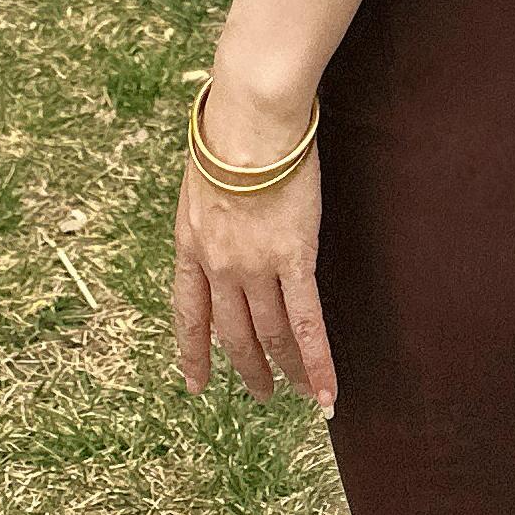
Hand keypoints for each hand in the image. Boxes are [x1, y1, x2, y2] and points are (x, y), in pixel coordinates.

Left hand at [172, 109, 337, 416]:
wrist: (250, 121)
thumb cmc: (230, 129)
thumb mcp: (203, 175)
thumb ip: (212, 205)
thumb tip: (223, 209)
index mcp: (191, 244)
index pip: (190, 312)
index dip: (193, 352)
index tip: (196, 383)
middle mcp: (219, 266)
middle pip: (232, 332)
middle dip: (246, 367)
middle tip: (260, 393)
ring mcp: (255, 267)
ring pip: (270, 334)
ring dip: (285, 369)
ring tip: (296, 394)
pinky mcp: (293, 258)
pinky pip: (305, 321)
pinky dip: (316, 361)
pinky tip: (324, 391)